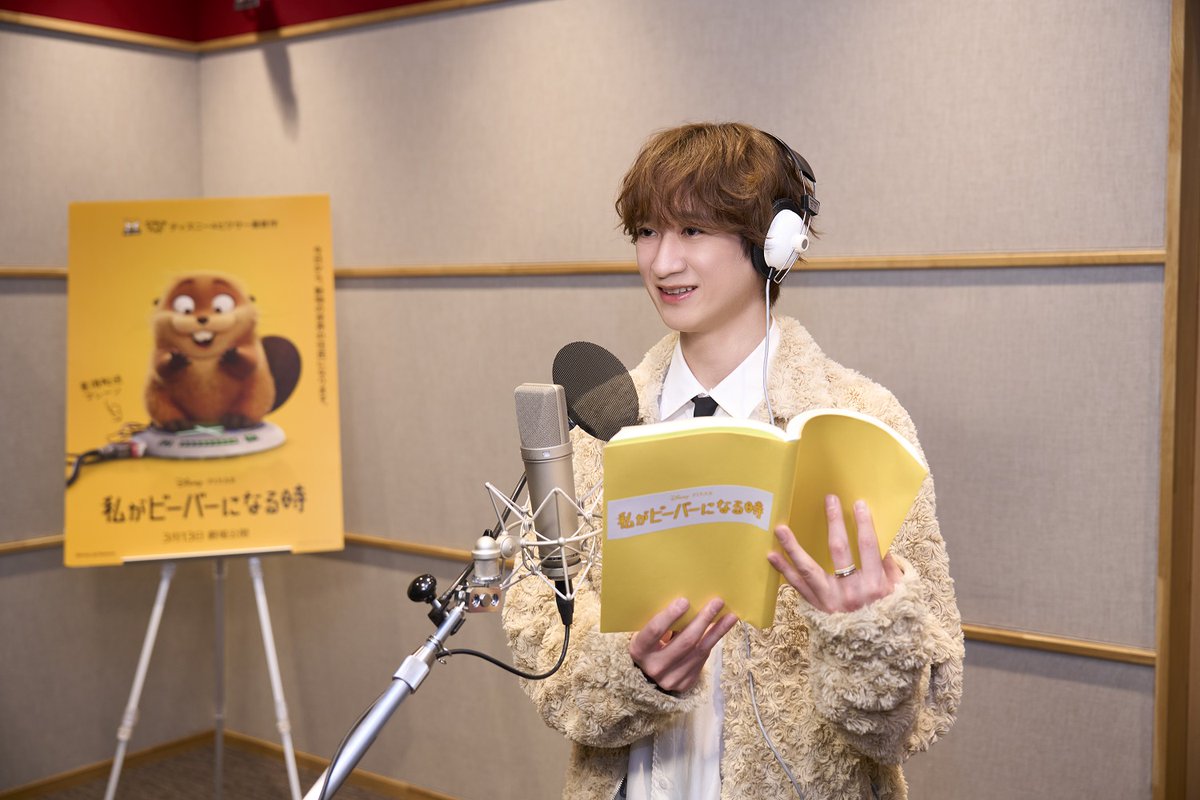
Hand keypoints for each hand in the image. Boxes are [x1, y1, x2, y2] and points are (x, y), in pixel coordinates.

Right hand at [629, 597, 736, 693]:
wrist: (648, 676)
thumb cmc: (649, 645)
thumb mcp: (648, 635)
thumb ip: (663, 624)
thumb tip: (689, 602)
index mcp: (639, 650)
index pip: (655, 631)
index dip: (670, 615)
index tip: (685, 600)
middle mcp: (654, 667)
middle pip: (684, 641)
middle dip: (702, 620)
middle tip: (717, 602)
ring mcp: (670, 678)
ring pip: (699, 651)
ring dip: (717, 631)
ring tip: (730, 616)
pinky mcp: (684, 683)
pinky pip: (702, 659)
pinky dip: (712, 642)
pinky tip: (722, 629)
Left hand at [767, 495, 901, 613]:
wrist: (873, 654)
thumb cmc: (887, 618)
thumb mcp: (897, 594)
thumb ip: (888, 567)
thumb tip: (879, 540)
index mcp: (875, 585)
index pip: (868, 546)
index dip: (864, 524)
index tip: (858, 504)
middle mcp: (852, 592)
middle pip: (838, 550)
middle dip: (834, 522)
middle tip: (829, 499)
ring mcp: (831, 600)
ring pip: (809, 568)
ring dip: (793, 546)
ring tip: (780, 528)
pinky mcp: (817, 608)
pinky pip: (798, 587)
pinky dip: (784, 571)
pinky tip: (772, 555)